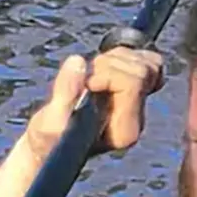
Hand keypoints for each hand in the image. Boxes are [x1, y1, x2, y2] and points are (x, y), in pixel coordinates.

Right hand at [24, 45, 164, 160]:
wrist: (50, 140)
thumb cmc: (48, 140)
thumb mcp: (49, 123)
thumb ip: (64, 94)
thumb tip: (77, 62)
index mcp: (123, 130)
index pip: (133, 83)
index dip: (108, 75)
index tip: (87, 85)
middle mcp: (136, 117)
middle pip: (143, 69)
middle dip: (111, 66)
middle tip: (87, 81)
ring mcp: (137, 104)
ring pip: (147, 61)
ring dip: (114, 60)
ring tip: (90, 78)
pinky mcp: (134, 91)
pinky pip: (147, 60)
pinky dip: (125, 56)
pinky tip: (105, 71)